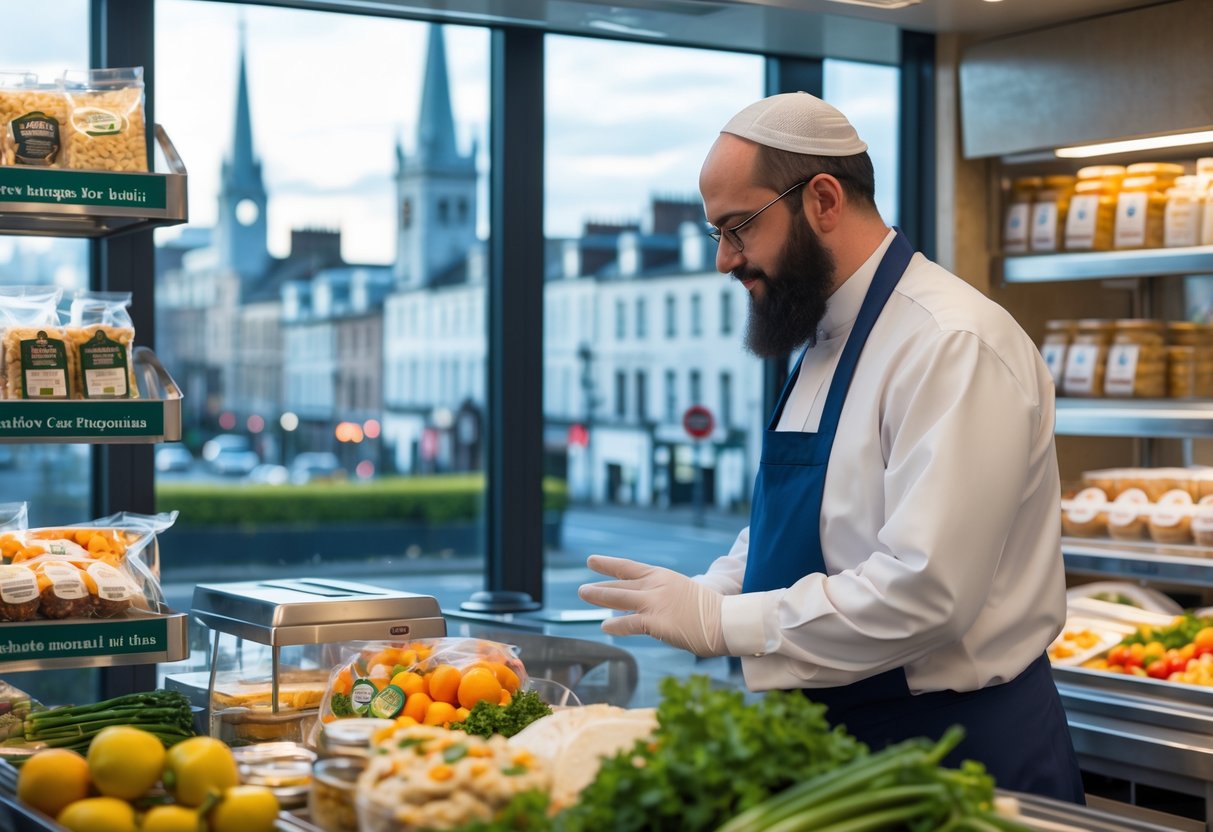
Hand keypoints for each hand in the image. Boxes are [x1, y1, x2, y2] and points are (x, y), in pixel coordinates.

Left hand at [578, 554, 725, 656]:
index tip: (591, 561)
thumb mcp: (683, 593)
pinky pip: (628, 623)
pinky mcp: (655, 622)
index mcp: (662, 576)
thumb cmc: (710, 610)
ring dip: (598, 597)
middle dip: (599, 587)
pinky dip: (614, 626)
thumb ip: (662, 597)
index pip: (629, 568)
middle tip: (582, 590)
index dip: (608, 564)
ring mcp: (654, 603)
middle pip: (619, 584)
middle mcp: (655, 585)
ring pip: (617, 599)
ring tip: (584, 595)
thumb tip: (642, 610)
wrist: (726, 620)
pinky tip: (605, 627)